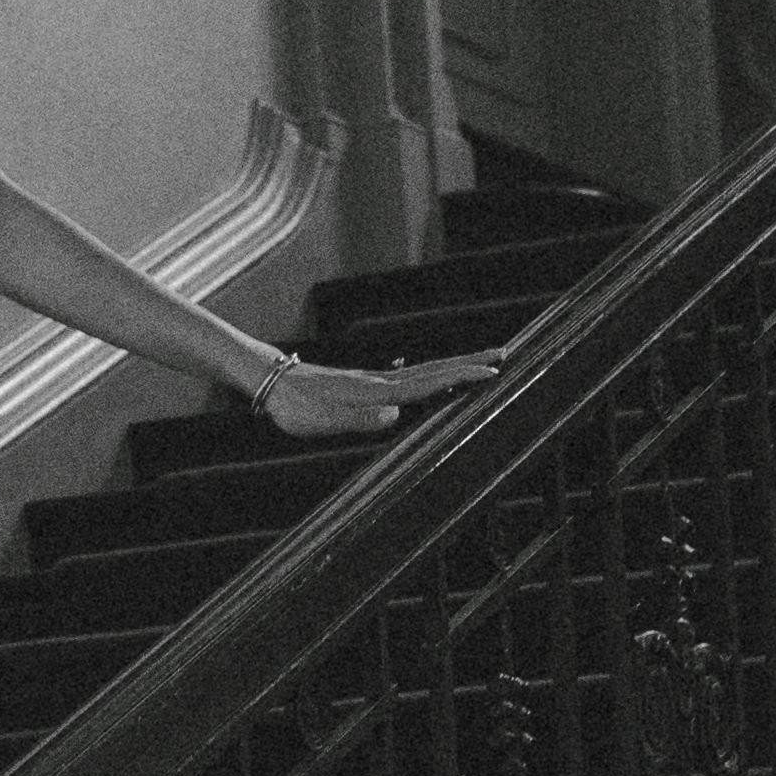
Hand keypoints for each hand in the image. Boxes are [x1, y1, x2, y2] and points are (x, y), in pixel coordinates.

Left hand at [252, 347, 502, 442]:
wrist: (271, 381)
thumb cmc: (294, 406)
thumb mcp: (321, 420)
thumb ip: (358, 420)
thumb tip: (394, 416)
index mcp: (376, 392)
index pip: (427, 384)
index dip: (459, 378)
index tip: (489, 372)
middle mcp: (380, 382)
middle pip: (433, 370)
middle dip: (468, 363)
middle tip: (503, 355)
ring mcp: (374, 380)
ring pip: (424, 371)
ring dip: (454, 367)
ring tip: (481, 364)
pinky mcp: (365, 383)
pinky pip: (410, 378)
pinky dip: (432, 376)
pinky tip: (436, 381)